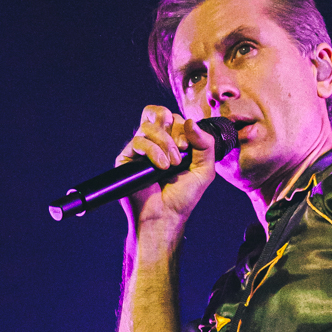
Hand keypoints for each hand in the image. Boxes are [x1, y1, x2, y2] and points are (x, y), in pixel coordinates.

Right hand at [117, 107, 217, 237]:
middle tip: (181, 150)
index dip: (182, 126)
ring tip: (172, 164)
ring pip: (147, 126)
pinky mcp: (126, 159)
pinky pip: (137, 142)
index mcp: (170, 141)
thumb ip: (205, 143)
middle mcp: (153, 142)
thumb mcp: (204, 169)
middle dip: (173, 130)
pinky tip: (161, 166)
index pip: (173, 117)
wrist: (166, 217)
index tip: (188, 147)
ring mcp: (139, 150)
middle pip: (158, 114)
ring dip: (164, 142)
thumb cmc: (184, 196)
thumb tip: (189, 121)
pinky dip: (152, 151)